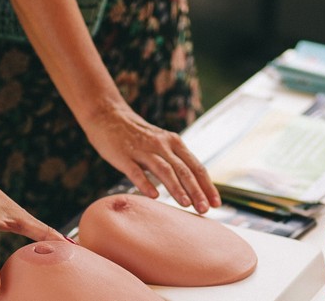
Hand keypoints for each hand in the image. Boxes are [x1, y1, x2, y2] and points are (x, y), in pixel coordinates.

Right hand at [83, 103, 221, 213]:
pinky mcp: (124, 155)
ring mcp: (142, 149)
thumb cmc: (136, 135)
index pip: (196, 166)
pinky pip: (136, 171)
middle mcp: (161, 145)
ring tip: (186, 204)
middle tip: (205, 210)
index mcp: (173, 142)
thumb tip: (193, 186)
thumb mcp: (161, 143)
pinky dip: (145, 183)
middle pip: (183, 169)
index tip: (216, 204)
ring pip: (164, 170)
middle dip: (196, 190)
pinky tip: (153, 196)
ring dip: (176, 188)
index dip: (207, 185)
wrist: (108, 115)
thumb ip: (175, 160)